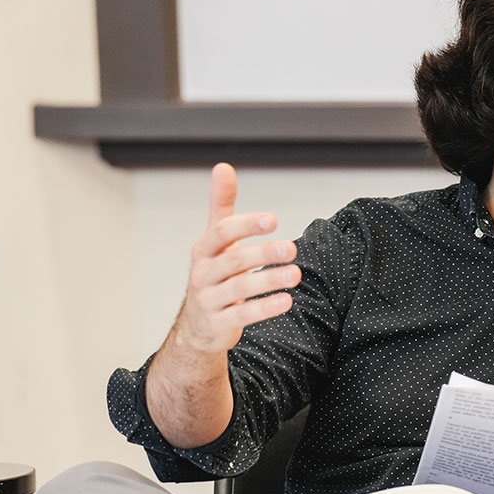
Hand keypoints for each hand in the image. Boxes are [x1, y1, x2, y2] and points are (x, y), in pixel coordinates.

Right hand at [175, 162, 300, 353]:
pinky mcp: (219, 324)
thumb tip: (223, 167)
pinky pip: (242, 315)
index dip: (245, 225)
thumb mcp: (215, 241)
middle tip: (292, 248)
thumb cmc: (214, 275)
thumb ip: (221, 206)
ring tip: (295, 274)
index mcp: (204, 250)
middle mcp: (203, 274)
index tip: (272, 220)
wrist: (197, 327)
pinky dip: (265, 308)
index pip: (221, 232)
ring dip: (270, 280)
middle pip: (234, 260)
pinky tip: (286, 301)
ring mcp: (209, 300)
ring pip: (240, 289)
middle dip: (264, 253)